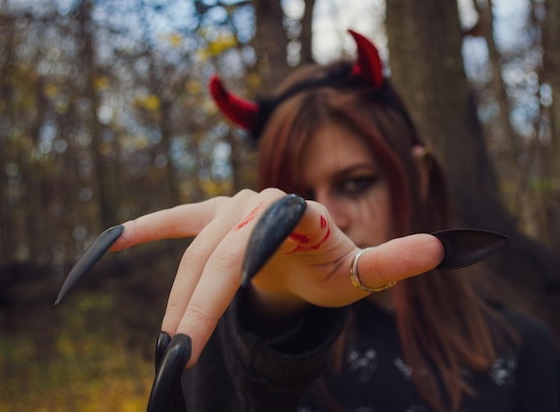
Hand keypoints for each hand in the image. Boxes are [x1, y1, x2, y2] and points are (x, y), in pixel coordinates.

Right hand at [108, 188, 442, 366]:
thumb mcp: (365, 273)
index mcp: (295, 212)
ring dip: (178, 298)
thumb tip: (443, 247)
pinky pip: (176, 220)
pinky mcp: (212, 216)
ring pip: (193, 253)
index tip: (200, 334)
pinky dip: (148, 229)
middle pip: (216, 255)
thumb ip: (396, 260)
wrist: (312, 252)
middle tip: (179, 357)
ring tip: (170, 345)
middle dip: (194, 307)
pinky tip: (117, 241)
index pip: (253, 246)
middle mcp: (258, 203)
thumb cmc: (335, 266)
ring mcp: (232, 208)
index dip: (224, 283)